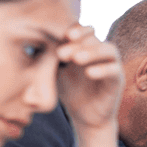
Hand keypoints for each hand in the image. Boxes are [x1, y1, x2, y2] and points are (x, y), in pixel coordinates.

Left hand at [56, 24, 125, 146]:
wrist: (85, 116)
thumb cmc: (69, 91)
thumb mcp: (54, 72)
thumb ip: (47, 57)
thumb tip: (28, 43)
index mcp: (85, 47)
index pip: (81, 31)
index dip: (74, 30)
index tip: (60, 36)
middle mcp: (100, 53)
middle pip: (93, 38)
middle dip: (77, 43)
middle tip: (61, 54)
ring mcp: (111, 65)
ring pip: (109, 50)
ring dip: (93, 52)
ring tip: (77, 59)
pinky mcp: (117, 80)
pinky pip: (114, 70)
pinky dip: (103, 69)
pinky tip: (89, 73)